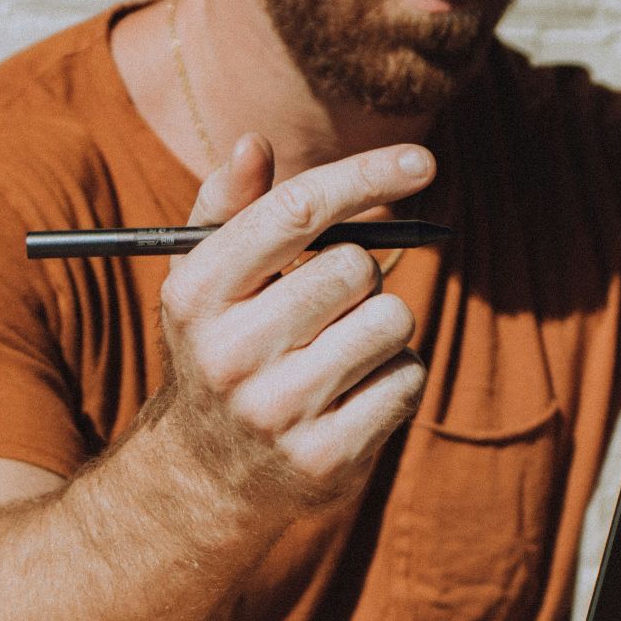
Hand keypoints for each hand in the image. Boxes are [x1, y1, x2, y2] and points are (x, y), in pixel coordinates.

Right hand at [152, 133, 431, 509]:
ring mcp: (278, 410)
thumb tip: (253, 143)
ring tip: (336, 354)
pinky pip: (408, 378)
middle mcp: (230, 352)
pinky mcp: (326, 456)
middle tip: (327, 308)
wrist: (205, 476)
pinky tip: (352, 395)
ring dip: (382, 328)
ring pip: (392, 320)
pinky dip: (395, 378)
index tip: (423, 161)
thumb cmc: (223, 346)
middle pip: (356, 266)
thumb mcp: (208, 279)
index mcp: (197, 292)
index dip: (367, 176)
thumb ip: (230, 206)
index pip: (296, 210)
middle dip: (358, 279)